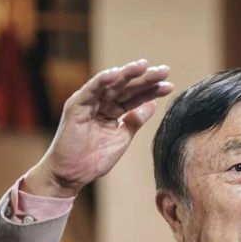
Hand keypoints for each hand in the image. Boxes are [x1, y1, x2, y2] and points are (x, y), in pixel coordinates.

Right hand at [24, 59, 172, 197]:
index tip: (169, 85)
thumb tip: (153, 104)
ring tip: (145, 66)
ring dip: (127, 73)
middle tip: (164, 70)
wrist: (71, 175)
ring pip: (111, 84)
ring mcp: (88, 102)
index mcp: (111, 111)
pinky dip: (103, 80)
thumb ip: (135, 120)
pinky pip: (91, 89)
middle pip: (126, 87)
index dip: (151, 91)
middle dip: (145, 78)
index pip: (134, 97)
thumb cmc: (93, 159)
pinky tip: (118, 74)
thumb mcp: (121, 138)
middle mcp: (100, 103)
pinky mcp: (76, 105)